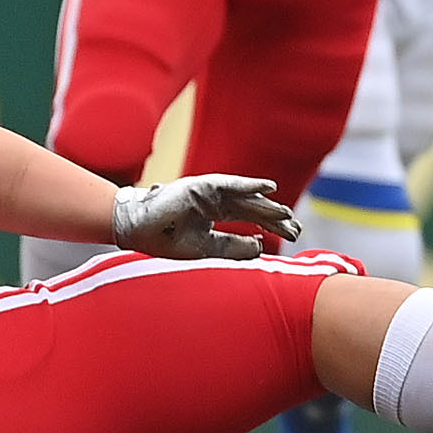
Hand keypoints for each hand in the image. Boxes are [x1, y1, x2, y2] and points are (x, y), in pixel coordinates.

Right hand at [111, 173, 298, 260]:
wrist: (136, 228)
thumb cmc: (165, 238)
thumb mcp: (204, 248)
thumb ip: (232, 246)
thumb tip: (261, 246)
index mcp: (213, 215)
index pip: (249, 220)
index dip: (270, 227)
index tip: (292, 236)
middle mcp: (214, 201)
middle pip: (252, 208)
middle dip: (275, 219)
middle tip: (297, 229)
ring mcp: (208, 192)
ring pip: (245, 198)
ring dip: (267, 205)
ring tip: (288, 215)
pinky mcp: (201, 186)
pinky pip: (230, 185)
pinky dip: (249, 185)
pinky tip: (269, 187)